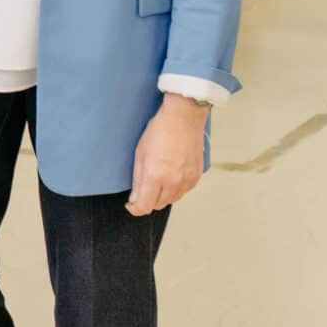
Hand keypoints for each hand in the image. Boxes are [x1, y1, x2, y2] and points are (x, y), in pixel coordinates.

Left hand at [127, 94, 208, 216]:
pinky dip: (174, 189)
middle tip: (141, 191)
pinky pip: (183, 192)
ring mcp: (187, 180)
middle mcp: (173, 182)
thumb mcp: (140, 153)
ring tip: (155, 181)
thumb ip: (137, 180)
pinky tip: (169, 177)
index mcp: (156, 176)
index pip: (144, 206)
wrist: (184, 118)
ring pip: (171, 200)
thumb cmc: (160, 131)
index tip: (130, 204)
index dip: (135, 209)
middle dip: (147, 201)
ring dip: (161, 196)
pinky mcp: (196, 177)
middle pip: (157, 205)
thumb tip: (135, 199)